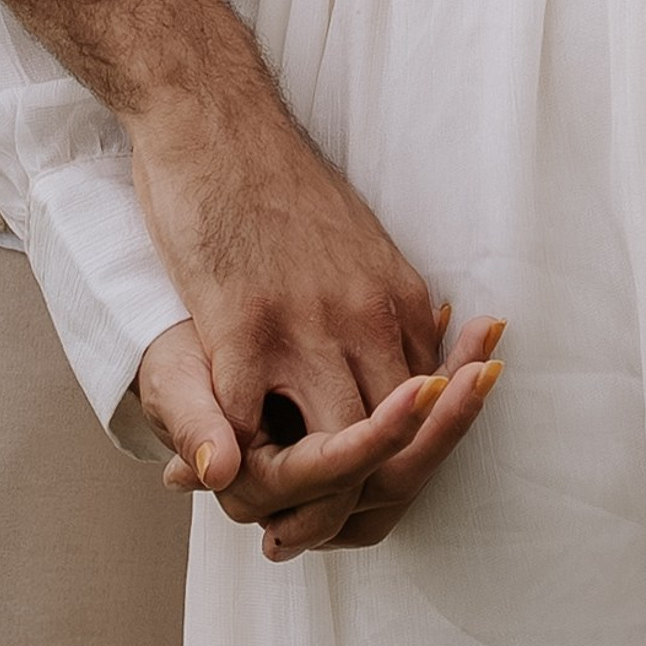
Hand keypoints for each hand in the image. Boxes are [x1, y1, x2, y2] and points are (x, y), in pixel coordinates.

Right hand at [129, 85, 505, 554]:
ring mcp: (308, 327)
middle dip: (363, 502)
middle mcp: (370, 320)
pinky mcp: (242, 328)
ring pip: (334, 455)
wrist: (217, 115)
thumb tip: (416, 360)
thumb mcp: (357, 247)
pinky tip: (220, 473)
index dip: (399, 467)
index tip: (370, 493)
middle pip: (395, 450)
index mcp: (403, 302)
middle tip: (322, 530)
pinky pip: (247, 427)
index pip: (427, 415)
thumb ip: (381, 312)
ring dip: (305, 501)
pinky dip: (236, 462)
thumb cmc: (279, 181)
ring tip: (278, 524)